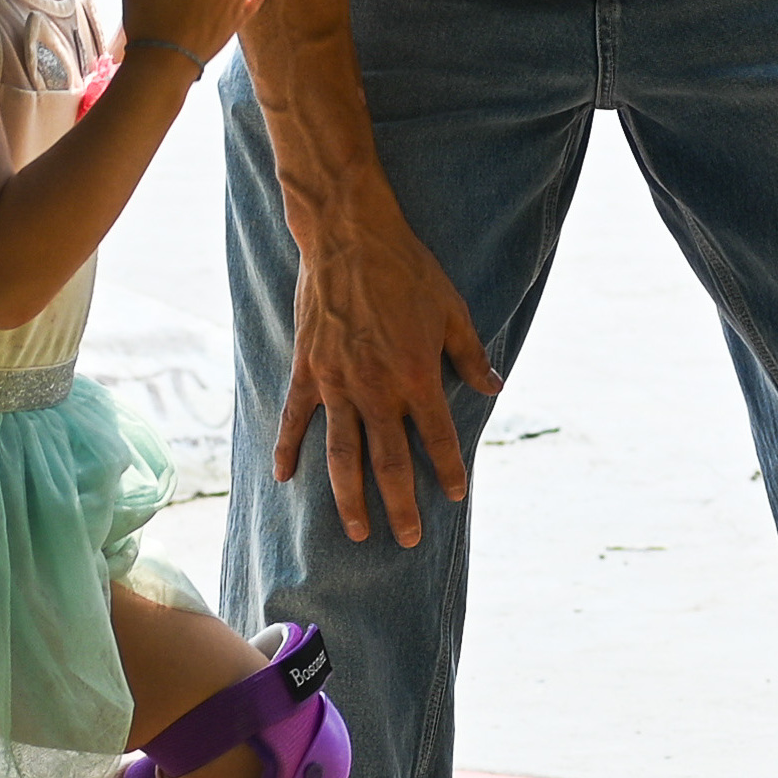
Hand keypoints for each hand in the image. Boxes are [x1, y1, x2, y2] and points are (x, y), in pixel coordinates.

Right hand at [277, 205, 501, 547]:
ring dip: (349, 498)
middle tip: (407, 540)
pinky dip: (288, 449)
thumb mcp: (452, 310)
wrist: (349, 238)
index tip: (456, 495)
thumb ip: (469, 355)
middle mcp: (376, 389)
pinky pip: (296, 419)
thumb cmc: (406, 270)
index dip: (449, 470)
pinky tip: (283, 478)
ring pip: (343, 455)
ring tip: (357, 531)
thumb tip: (494, 387)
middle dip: (400, 505)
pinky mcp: (307, 371)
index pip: (437, 438)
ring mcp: (337, 384)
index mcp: (416, 376)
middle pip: (389, 462)